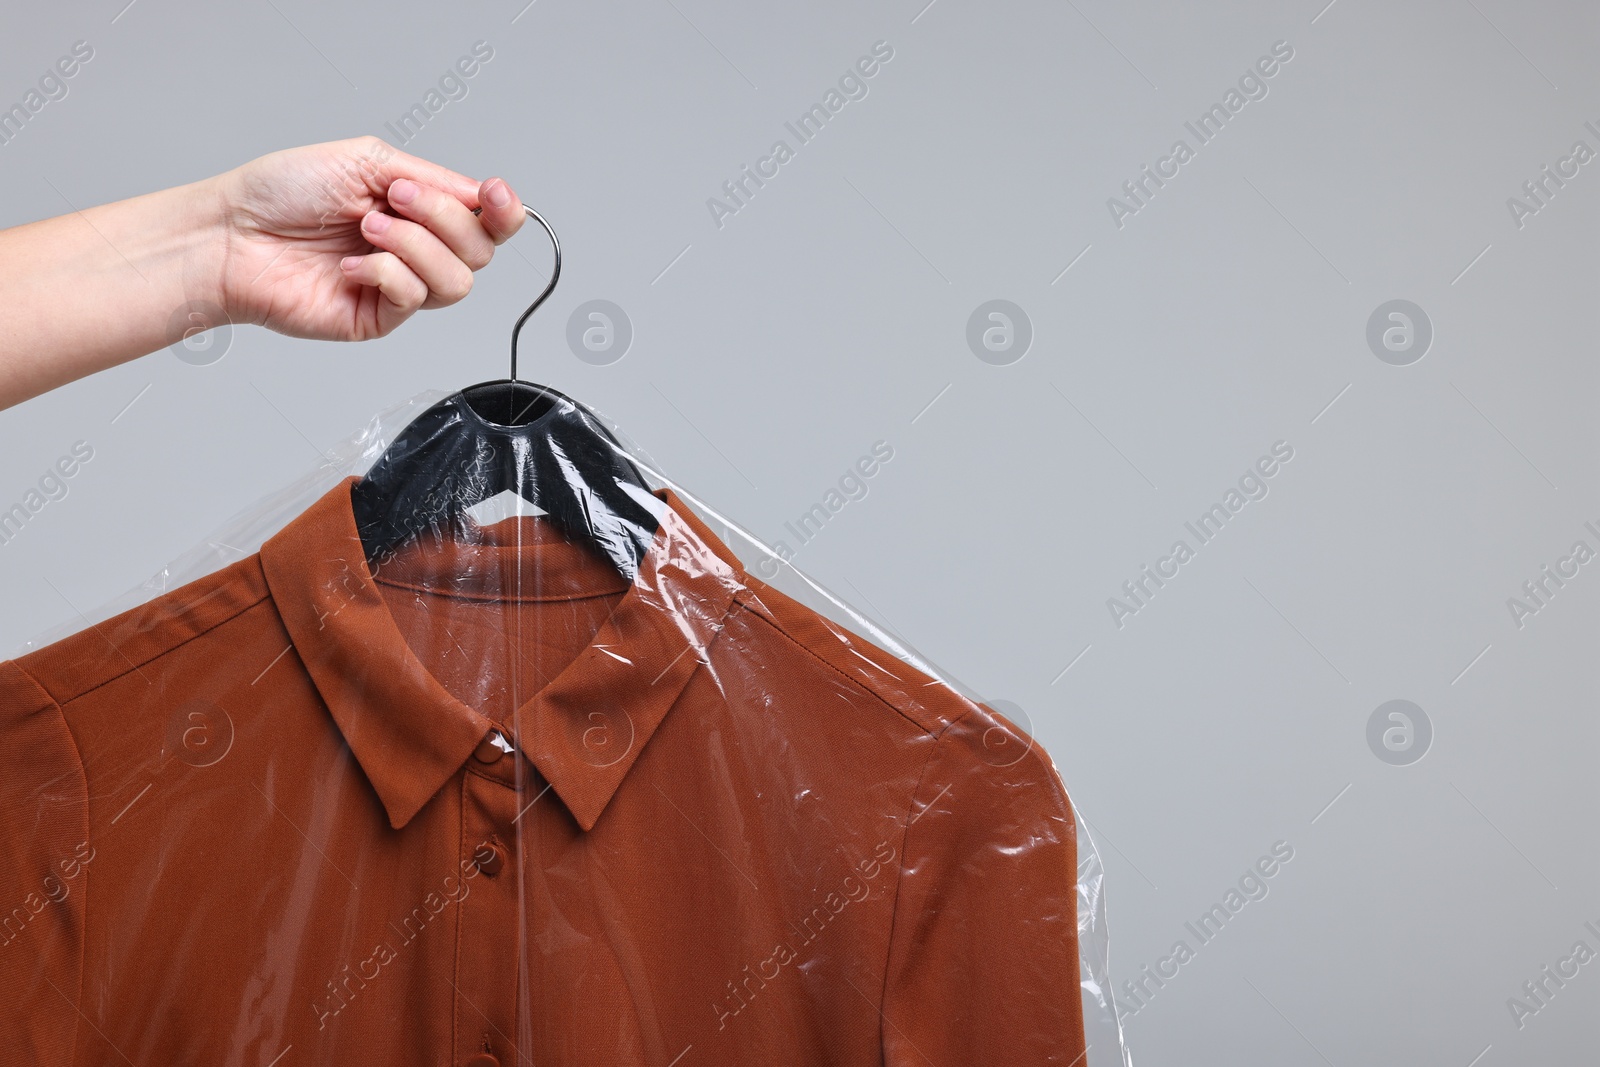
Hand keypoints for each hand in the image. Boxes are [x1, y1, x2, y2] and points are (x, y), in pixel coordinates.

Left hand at [208, 136, 526, 340]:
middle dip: (440, 218)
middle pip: (481, 251)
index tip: (494, 194)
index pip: (488, 220)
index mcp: (419, 210)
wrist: (232, 235)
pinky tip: (349, 264)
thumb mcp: (364, 160)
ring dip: (413, 246)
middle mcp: (416, 249)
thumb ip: (430, 177)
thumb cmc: (281, 193)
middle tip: (391, 200)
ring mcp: (400, 287)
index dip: (505, 211)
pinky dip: (385, 274)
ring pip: (457, 281)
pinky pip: (414, 299)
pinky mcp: (379, 319)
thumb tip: (479, 196)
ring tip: (365, 230)